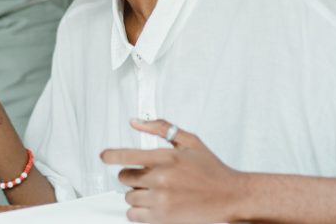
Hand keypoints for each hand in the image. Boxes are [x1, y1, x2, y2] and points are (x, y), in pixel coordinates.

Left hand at [100, 119, 246, 222]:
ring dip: (137, 194)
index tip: (104, 156)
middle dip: (132, 176)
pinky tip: (153, 204)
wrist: (230, 197)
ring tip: (156, 191)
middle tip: (148, 177)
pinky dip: (139, 211)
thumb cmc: (212, 170)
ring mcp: (161, 200)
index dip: (111, 155)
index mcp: (166, 158)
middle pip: (125, 178)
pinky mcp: (162, 219)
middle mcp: (161, 179)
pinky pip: (133, 215)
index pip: (126, 155)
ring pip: (128, 197)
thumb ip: (161, 128)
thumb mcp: (190, 141)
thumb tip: (136, 121)